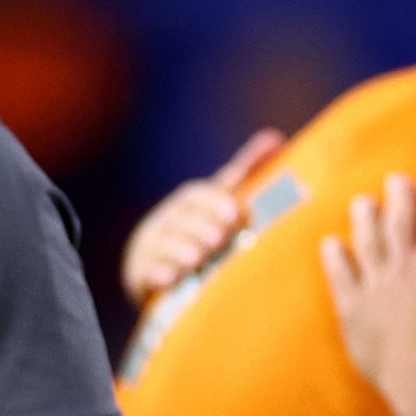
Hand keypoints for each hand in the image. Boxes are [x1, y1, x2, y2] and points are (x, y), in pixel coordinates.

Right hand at [121, 129, 283, 305]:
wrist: (161, 264)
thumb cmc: (199, 226)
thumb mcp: (218, 200)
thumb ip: (242, 171)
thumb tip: (275, 137)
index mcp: (187, 203)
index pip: (198, 196)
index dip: (214, 202)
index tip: (233, 213)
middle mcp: (166, 220)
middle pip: (180, 220)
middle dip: (198, 227)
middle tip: (218, 237)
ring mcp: (151, 246)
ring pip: (162, 244)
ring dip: (179, 250)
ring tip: (196, 257)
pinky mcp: (140, 272)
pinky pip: (146, 271)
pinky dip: (157, 273)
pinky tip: (169, 278)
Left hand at [319, 173, 415, 413]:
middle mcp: (402, 267)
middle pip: (398, 223)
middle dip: (399, 197)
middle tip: (397, 179)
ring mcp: (375, 287)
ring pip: (366, 243)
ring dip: (364, 219)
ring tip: (362, 202)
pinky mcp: (353, 310)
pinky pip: (340, 277)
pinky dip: (334, 259)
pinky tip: (330, 244)